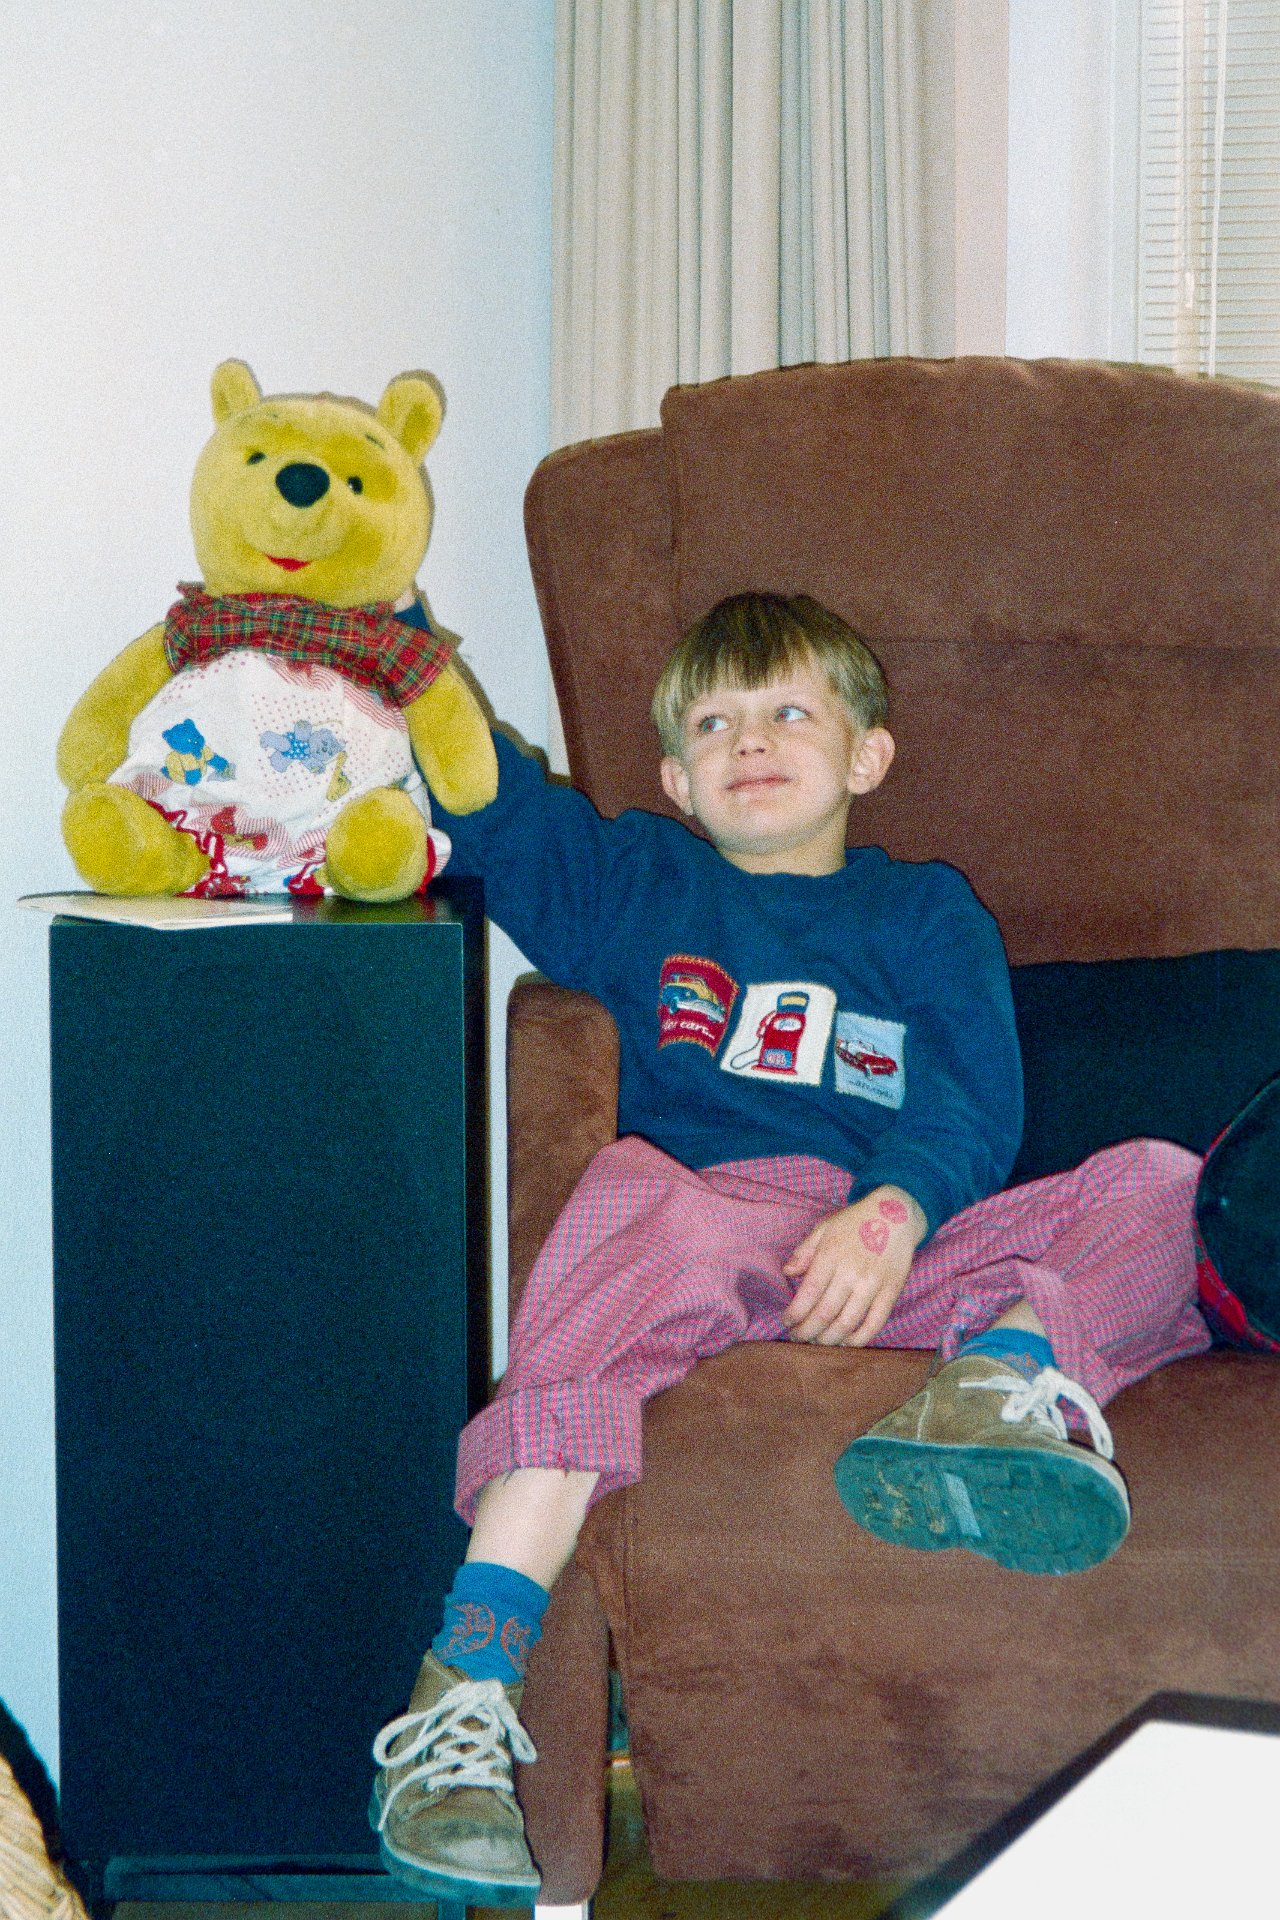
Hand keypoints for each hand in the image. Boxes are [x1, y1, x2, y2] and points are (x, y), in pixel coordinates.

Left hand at [781, 1185, 926, 1346]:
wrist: (896, 1214)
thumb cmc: (855, 1222)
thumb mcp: (825, 1228)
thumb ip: (804, 1251)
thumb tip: (787, 1272)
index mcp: (831, 1255)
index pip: (808, 1294)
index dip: (794, 1314)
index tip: (786, 1322)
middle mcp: (851, 1272)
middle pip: (824, 1314)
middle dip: (806, 1332)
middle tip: (797, 1338)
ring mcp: (873, 1284)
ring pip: (847, 1323)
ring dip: (829, 1339)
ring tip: (818, 1342)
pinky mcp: (891, 1292)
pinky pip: (875, 1323)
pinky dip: (859, 1339)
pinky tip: (846, 1342)